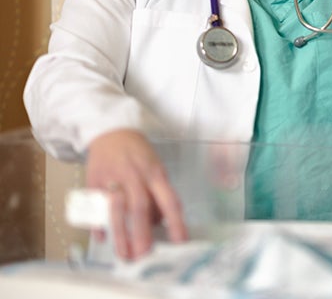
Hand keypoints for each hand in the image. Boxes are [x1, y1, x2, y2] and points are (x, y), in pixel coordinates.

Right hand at [86, 129, 187, 258]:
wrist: (113, 131)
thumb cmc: (137, 154)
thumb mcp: (155, 169)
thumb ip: (157, 194)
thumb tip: (159, 223)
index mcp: (155, 174)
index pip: (169, 201)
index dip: (176, 223)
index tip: (180, 243)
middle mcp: (136, 176)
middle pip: (140, 208)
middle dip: (143, 235)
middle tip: (145, 256)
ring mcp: (114, 177)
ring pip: (117, 209)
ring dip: (120, 234)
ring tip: (124, 254)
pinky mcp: (95, 180)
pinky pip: (96, 205)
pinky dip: (98, 223)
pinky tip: (101, 237)